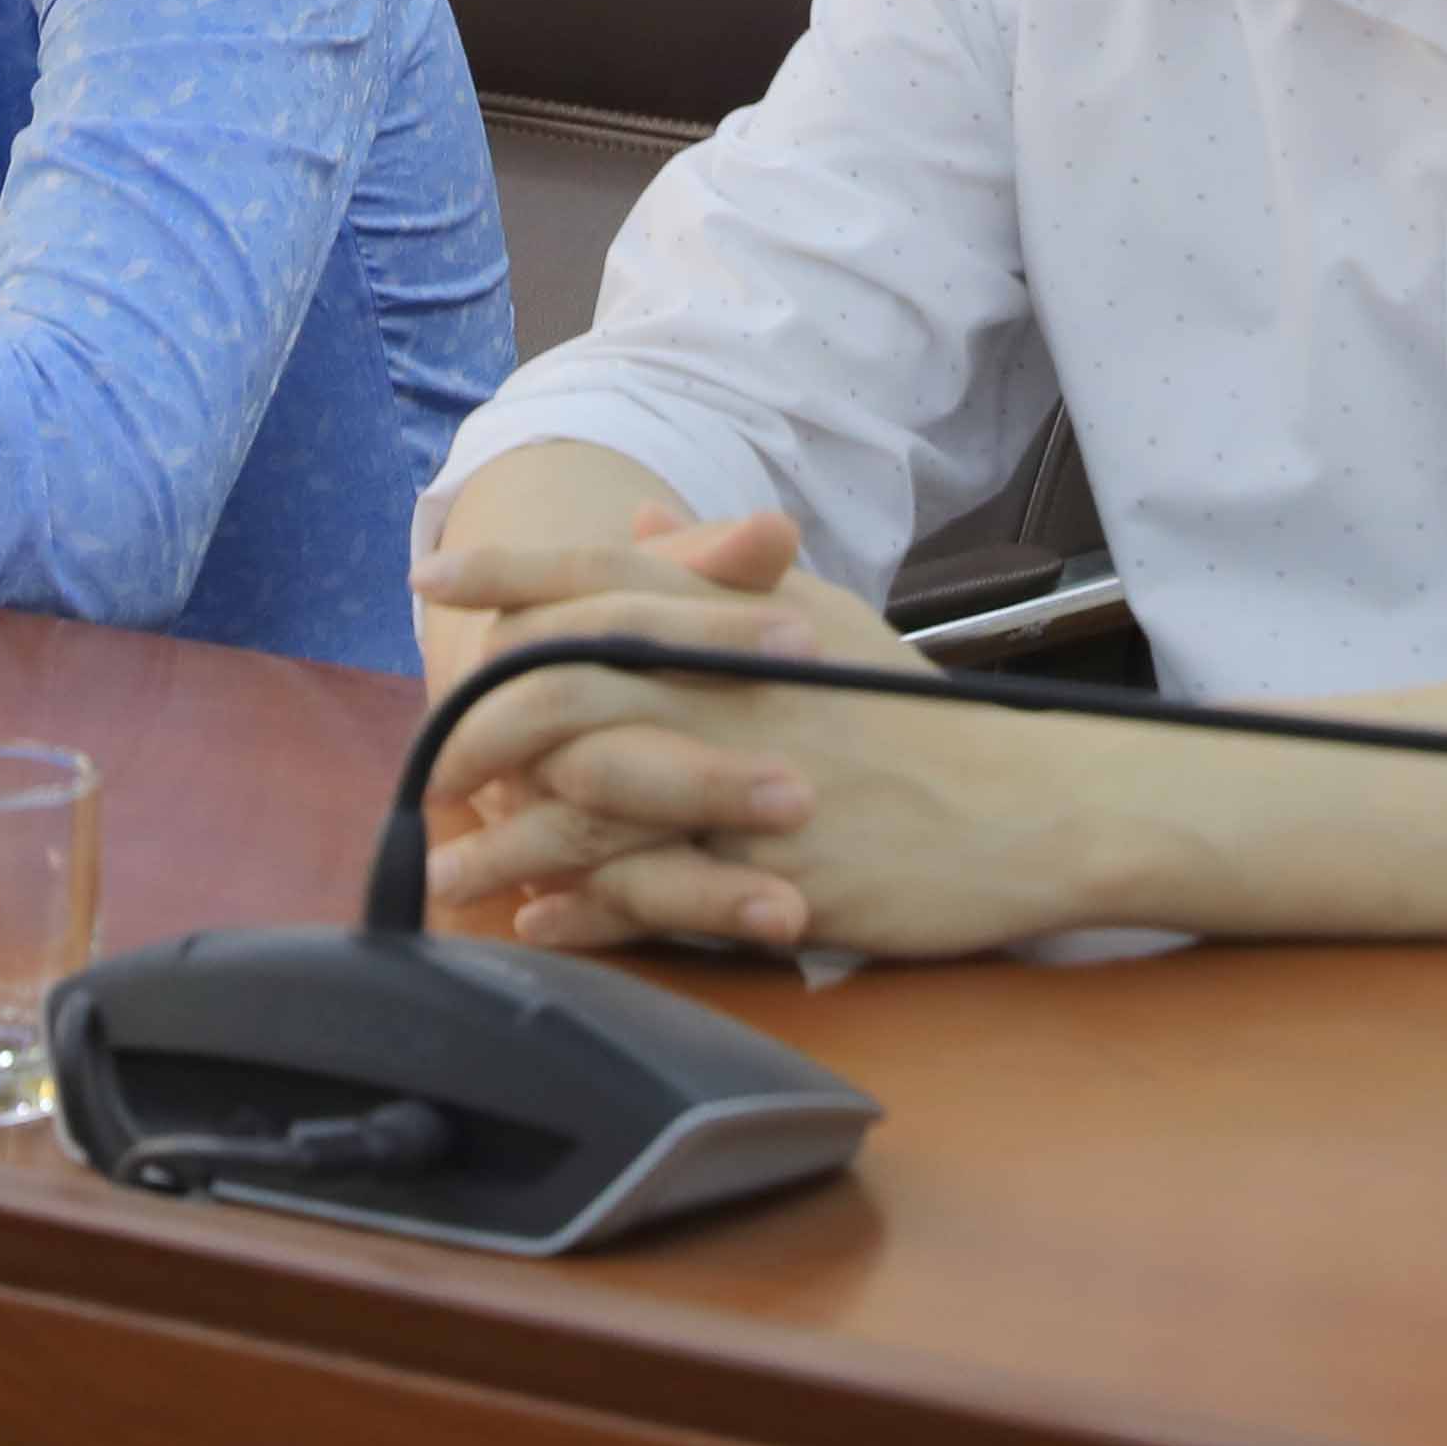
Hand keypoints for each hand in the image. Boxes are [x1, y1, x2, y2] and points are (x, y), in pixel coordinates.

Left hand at [410, 504, 1104, 962]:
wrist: (1022, 806)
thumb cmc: (912, 714)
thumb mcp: (824, 620)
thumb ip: (718, 575)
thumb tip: (636, 523)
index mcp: (744, 621)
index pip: (606, 576)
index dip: (513, 572)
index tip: (430, 579)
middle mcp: (734, 691)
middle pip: (570, 685)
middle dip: (478, 724)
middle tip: (423, 764)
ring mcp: (750, 785)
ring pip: (596, 802)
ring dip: (510, 842)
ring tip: (445, 874)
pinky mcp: (772, 876)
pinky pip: (655, 894)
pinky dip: (588, 910)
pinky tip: (540, 922)